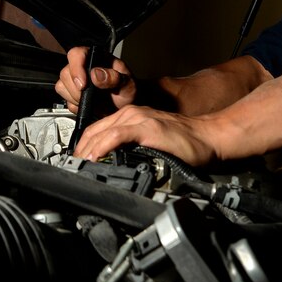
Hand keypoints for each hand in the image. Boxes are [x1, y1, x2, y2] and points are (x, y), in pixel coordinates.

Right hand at [55, 46, 135, 113]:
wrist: (124, 108)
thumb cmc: (127, 91)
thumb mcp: (128, 84)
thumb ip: (115, 77)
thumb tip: (97, 74)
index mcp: (97, 57)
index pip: (77, 54)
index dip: (76, 68)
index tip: (83, 85)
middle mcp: (83, 66)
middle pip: (65, 72)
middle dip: (76, 89)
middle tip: (91, 97)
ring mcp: (76, 80)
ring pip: (61, 86)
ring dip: (75, 98)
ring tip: (92, 101)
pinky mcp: (71, 94)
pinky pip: (64, 100)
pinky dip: (75, 105)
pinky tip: (88, 105)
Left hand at [71, 104, 216, 166]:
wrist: (208, 136)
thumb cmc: (184, 142)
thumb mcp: (150, 141)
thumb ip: (132, 147)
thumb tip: (113, 165)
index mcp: (131, 117)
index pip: (97, 129)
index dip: (83, 146)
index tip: (77, 162)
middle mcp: (132, 114)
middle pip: (94, 130)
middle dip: (80, 150)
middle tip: (72, 167)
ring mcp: (139, 119)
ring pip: (102, 131)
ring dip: (87, 150)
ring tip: (79, 165)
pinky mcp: (148, 128)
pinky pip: (117, 135)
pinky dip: (103, 146)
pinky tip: (96, 157)